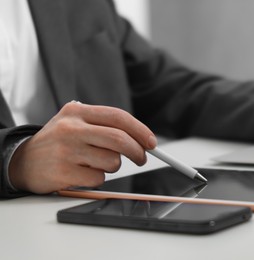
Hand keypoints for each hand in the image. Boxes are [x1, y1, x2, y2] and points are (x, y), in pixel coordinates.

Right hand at [8, 102, 156, 193]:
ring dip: (112, 166)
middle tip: (141, 158)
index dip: (140, 130)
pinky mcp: (64, 172)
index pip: (118, 117)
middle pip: (119, 139)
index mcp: (77, 112)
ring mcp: (67, 151)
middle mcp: (71, 128)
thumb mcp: (74, 121)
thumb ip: (103, 124)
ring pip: (112, 162)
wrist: (23, 160)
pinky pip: (99, 178)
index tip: (151, 142)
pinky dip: (97, 178)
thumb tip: (141, 137)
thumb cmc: (57, 141)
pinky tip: (82, 172)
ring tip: (95, 163)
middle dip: (137, 151)